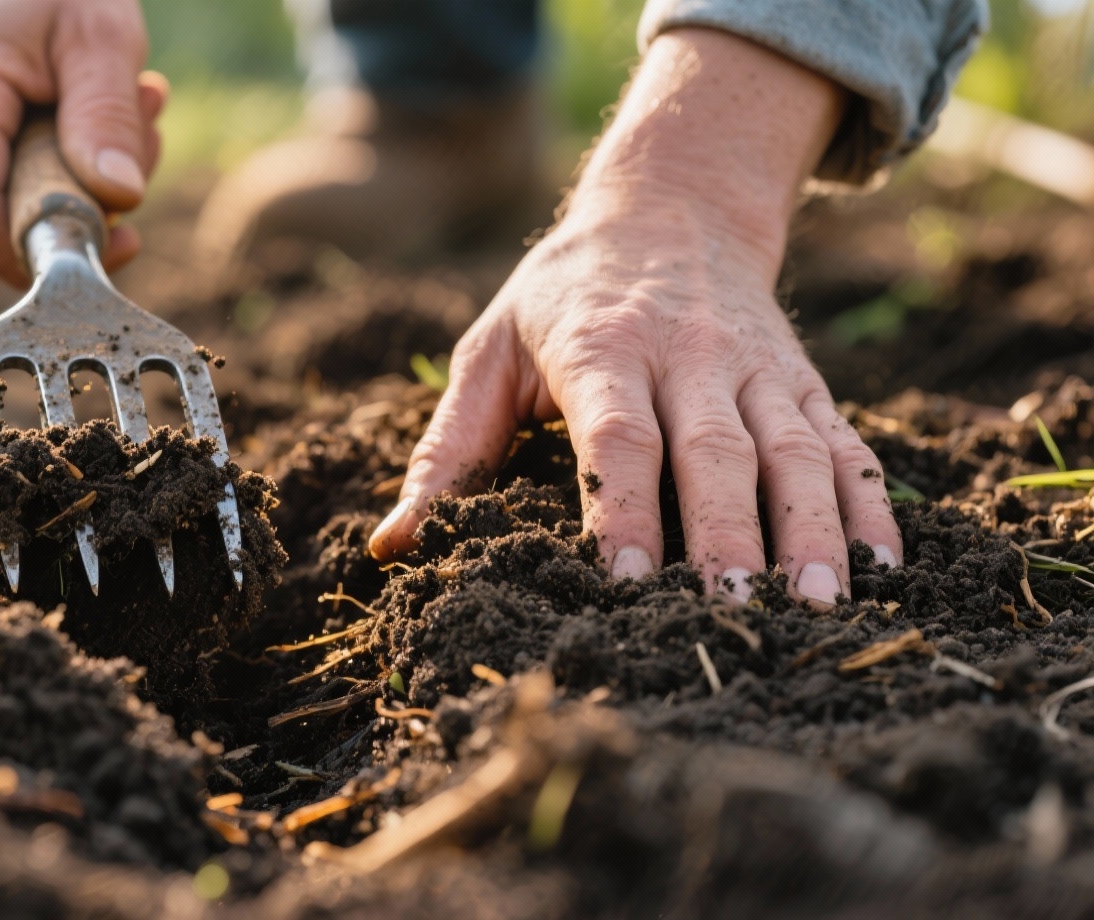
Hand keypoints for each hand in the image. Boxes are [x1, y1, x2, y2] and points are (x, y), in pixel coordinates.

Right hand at [0, 0, 166, 284]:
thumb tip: (119, 197)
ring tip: (128, 103)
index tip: (124, 237)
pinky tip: (88, 110)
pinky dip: (62, 162)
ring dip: (84, 175)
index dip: (45, 251)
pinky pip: (6, 186)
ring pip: (11, 207)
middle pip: (2, 221)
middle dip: (88, 197)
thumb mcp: (102, 35)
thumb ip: (107, 116)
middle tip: (146, 129)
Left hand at [368, 28, 901, 607]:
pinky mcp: (800, 380)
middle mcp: (688, 356)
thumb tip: (394, 545)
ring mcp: (754, 368)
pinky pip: (842, 442)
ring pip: (791, 451)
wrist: (670, 208)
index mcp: (602, 348)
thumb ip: (449, 450)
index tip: (620, 580)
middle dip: (726, 535)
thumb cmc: (562, 296)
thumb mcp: (490, 349)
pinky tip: (883, 565)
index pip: (618, 434)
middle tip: (732, 611)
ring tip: (815, 607)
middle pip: (713, 452)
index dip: (620, 506)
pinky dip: (867, 502)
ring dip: (807, 530)